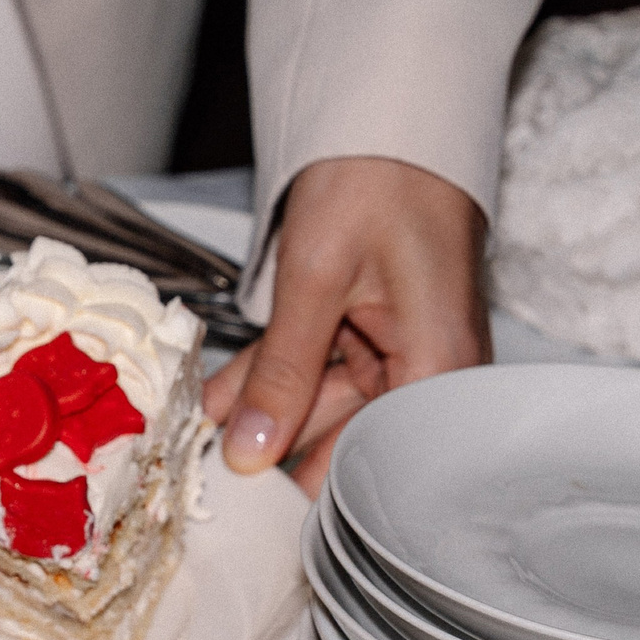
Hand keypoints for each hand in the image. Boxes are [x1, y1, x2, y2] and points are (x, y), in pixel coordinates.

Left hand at [202, 156, 490, 494]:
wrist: (387, 119)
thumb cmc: (374, 183)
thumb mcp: (315, 280)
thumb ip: (283, 372)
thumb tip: (251, 455)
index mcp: (439, 369)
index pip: (383, 465)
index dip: (322, 495)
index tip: (257, 519)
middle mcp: (429, 372)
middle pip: (354, 444)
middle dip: (280, 458)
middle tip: (213, 488)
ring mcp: (399, 354)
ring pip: (324, 408)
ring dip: (262, 417)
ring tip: (199, 442)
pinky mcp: (370, 336)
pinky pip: (316, 371)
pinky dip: (269, 381)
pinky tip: (217, 404)